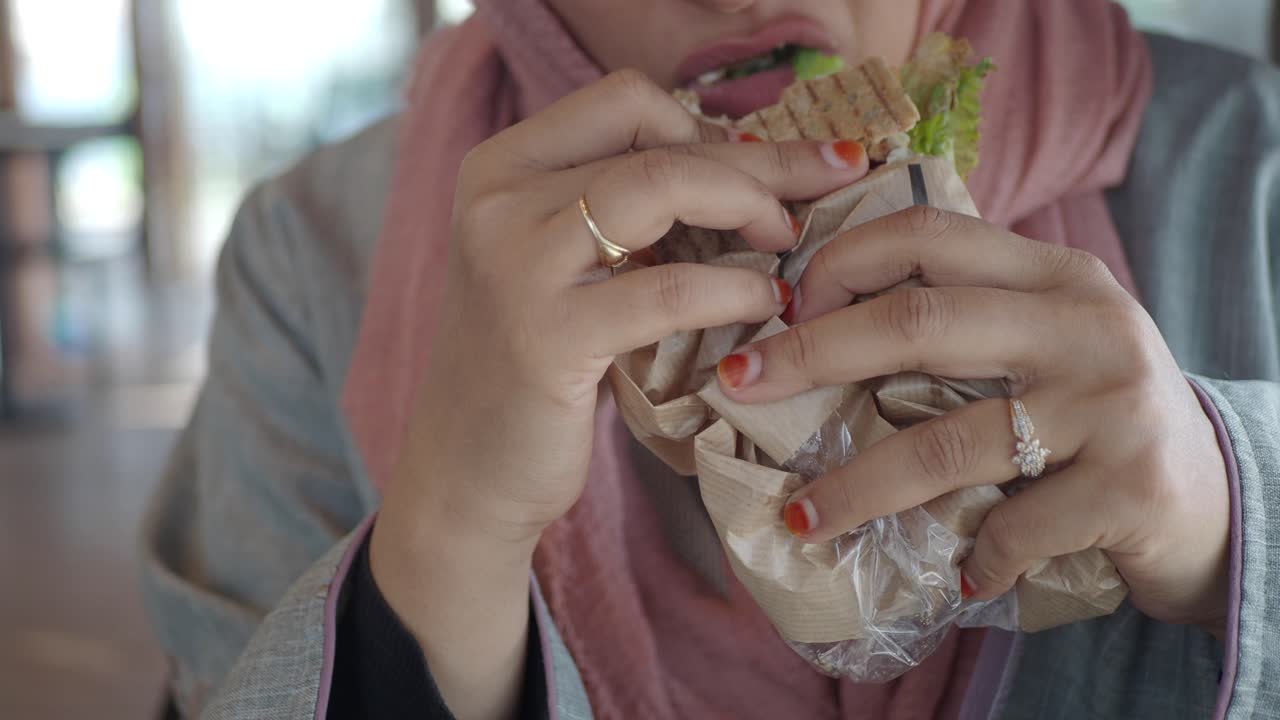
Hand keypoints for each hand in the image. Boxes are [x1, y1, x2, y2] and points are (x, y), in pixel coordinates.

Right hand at [370, 70, 869, 718]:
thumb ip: (619, 210)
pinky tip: (765, 303)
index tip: (770, 162)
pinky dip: (732, 288)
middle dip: (760, 160)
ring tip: (789, 242)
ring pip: (660, 188)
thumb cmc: (533, 364)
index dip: (711, 124)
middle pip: (656, 143)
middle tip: (832, 178)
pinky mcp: (547, 336)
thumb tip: (746, 166)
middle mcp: (498, 199)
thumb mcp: (560, 264)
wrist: (468, 471)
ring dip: (749, 205)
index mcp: (501, 168)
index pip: (625, 100)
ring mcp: (515, 264)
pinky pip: (667, 289)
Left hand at [714, 206, 1229, 630]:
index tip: (779, 308)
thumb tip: (813, 322)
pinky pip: (1014, 527)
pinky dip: (973, 557)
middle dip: (813, 352)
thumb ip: (962, 318)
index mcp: (1051, 274)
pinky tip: (959, 574)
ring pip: (949, 440)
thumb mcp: (1043, 338)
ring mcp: (1110, 403)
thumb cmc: (1096, 411)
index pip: (928, 232)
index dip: (839, 262)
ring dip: (860, 486)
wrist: (1214, 494)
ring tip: (804, 517)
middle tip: (739, 383)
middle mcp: (1084, 324)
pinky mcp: (1128, 486)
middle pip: (920, 321)